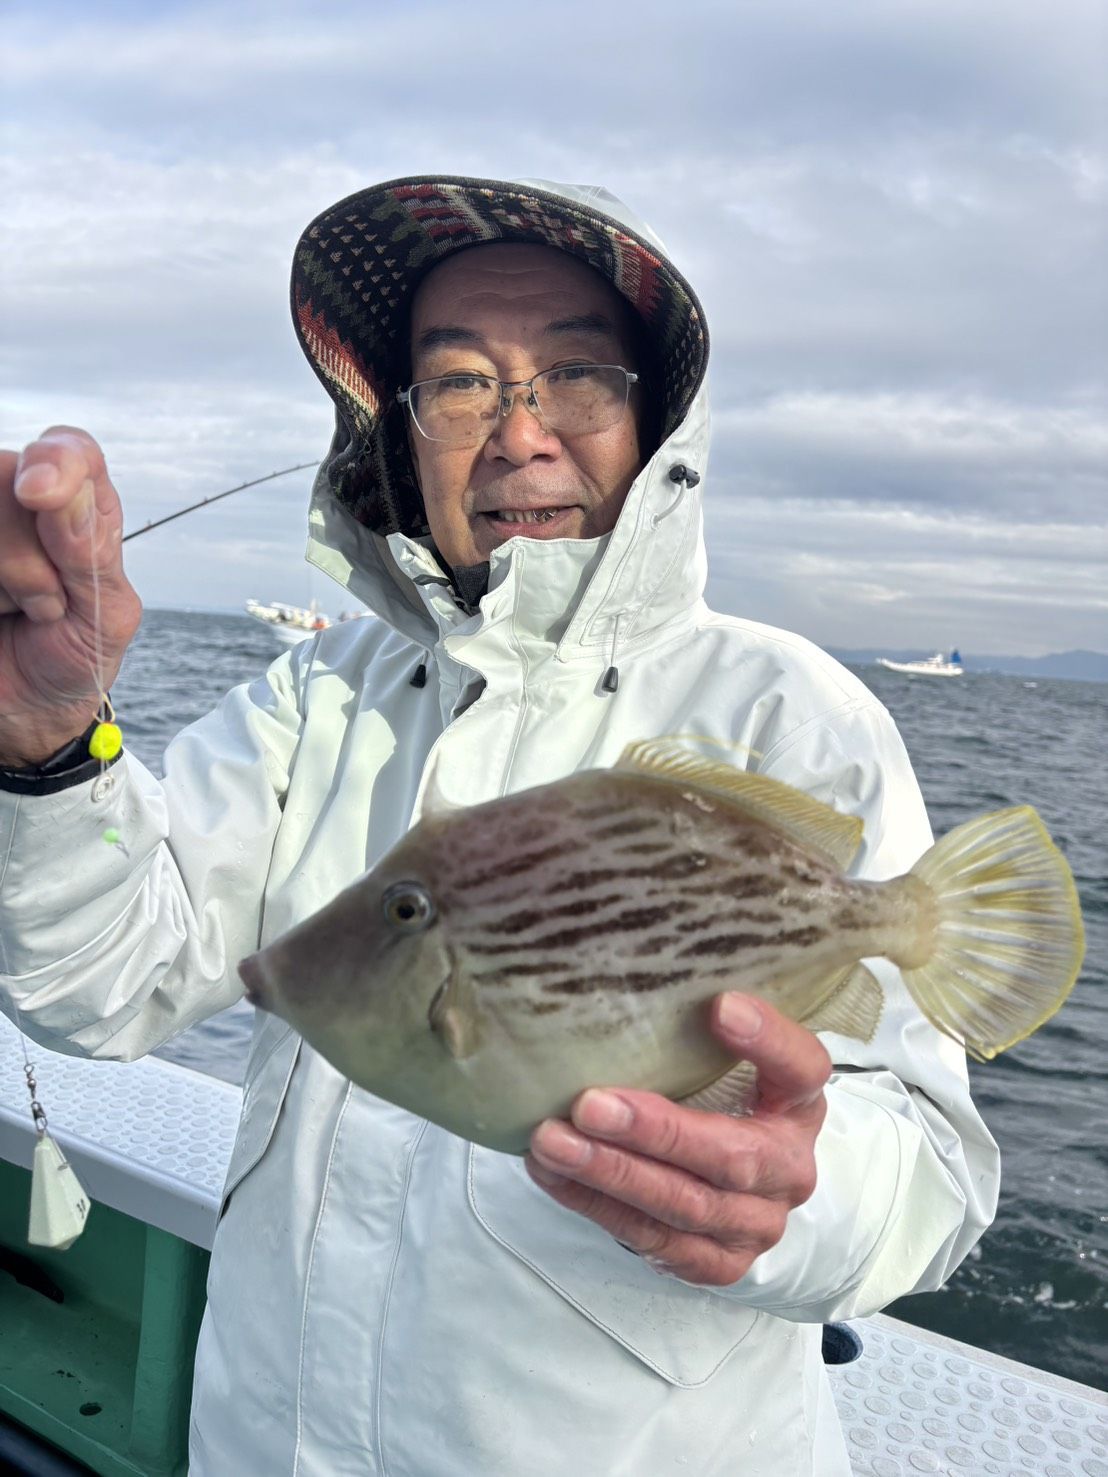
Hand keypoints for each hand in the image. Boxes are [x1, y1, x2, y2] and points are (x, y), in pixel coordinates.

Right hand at [0, 428, 140, 764]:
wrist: (25, 717)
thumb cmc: (72, 659)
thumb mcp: (105, 616)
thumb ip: (90, 551)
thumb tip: (58, 492)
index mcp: (79, 510)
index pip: (72, 450)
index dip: (57, 460)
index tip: (39, 493)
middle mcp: (20, 504)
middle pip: (6, 476)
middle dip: (28, 553)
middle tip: (46, 605)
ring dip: (7, 575)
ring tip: (18, 614)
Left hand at [525, 994, 830, 1286]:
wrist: (749, 1189)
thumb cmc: (728, 1104)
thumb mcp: (735, 1061)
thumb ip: (705, 1031)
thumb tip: (659, 989)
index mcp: (799, 1104)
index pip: (801, 1068)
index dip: (767, 1039)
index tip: (722, 1005)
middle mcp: (789, 1172)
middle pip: (727, 1158)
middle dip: (653, 1133)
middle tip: (588, 1106)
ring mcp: (754, 1225)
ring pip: (681, 1207)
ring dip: (609, 1175)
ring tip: (550, 1142)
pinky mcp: (716, 1264)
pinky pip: (653, 1240)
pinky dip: (597, 1207)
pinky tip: (554, 1175)